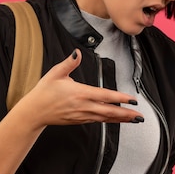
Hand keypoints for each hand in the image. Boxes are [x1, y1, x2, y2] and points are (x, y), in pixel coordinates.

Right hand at [22, 49, 143, 126]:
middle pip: (109, 111)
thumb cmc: (44, 92)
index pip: (104, 96)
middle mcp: (83, 106)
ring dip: (120, 119)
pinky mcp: (79, 120)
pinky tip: (117, 120)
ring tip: (134, 119)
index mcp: (79, 93)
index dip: (119, 98)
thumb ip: (69, 63)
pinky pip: (98, 121)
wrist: (34, 112)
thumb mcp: (55, 73)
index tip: (132, 99)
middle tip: (140, 115)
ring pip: (105, 118)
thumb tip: (78, 52)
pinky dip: (109, 121)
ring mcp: (82, 115)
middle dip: (126, 113)